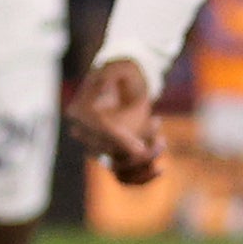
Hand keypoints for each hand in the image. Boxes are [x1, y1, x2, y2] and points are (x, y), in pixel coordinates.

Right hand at [62, 56, 166, 184]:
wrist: (127, 83)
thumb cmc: (124, 71)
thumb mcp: (120, 66)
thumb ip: (111, 74)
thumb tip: (104, 90)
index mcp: (81, 111)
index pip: (100, 129)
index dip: (120, 140)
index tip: (142, 147)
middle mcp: (85, 133)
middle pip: (110, 151)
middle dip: (139, 148)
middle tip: (158, 129)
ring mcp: (97, 147)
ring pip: (117, 168)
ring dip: (143, 163)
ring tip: (161, 143)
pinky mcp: (112, 155)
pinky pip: (122, 175)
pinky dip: (140, 177)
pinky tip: (160, 169)